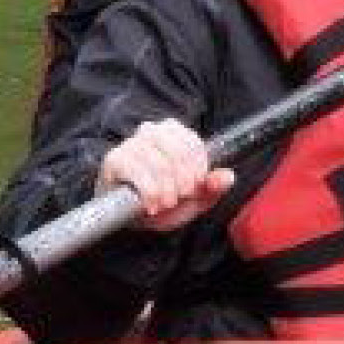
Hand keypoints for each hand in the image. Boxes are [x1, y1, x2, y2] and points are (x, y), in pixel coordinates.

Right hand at [97, 118, 234, 231]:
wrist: (127, 213)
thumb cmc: (162, 199)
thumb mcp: (193, 197)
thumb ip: (212, 187)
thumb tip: (228, 177)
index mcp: (173, 132)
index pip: (193, 143)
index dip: (198, 169)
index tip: (194, 187)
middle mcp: (151, 131)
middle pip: (178, 152)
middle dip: (184, 182)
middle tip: (179, 198)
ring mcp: (131, 144)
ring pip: (160, 164)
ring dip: (167, 191)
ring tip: (165, 203)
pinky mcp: (115, 159)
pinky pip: (139, 173)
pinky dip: (150, 193)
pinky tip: (151, 205)